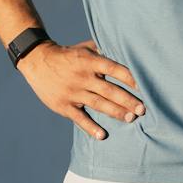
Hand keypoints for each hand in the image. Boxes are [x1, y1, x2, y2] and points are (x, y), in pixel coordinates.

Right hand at [19, 38, 144, 140]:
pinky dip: (90, 127)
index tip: (144, 86)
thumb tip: (127, 50)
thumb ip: (104, 50)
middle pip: (109, 90)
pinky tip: (102, 135)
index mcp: (89, 61)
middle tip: (143, 109)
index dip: (130, 78)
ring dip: (115, 112)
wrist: (37, 60)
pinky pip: (79, 118)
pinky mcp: (63, 105)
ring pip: (98, 104)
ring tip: (130, 119)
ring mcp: (72, 92)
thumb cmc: (68, 54)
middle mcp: (82, 77)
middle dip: (127, 100)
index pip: (114, 69)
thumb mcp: (85, 48)